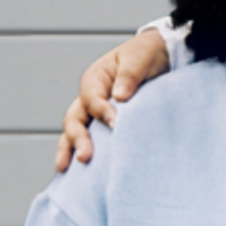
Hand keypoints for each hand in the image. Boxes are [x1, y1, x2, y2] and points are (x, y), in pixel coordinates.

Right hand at [55, 28, 175, 170]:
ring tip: (64, 169)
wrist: (162, 56)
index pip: (92, 99)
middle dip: (78, 139)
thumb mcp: (140, 59)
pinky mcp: (105, 124)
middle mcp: (90, 96)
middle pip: (75, 119)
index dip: (101, 112)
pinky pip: (90, 138)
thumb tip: (120, 96)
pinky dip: (81, 151)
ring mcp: (94, 112)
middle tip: (85, 157)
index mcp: (96, 78)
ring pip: (74, 131)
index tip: (116, 125)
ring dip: (69, 149)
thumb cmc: (147, 55)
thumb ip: (130, 76)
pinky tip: (79, 171)